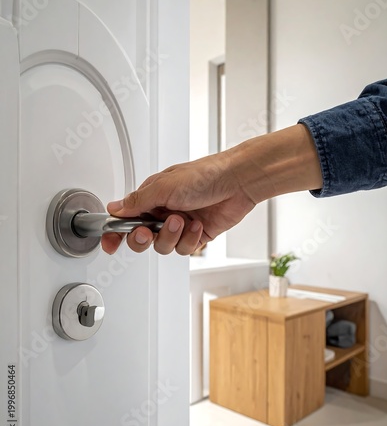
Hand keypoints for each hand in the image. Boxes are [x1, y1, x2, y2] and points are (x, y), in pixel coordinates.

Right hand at [101, 150, 255, 255]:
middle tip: (148, 232)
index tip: (110, 244)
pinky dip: (189, 239)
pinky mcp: (194, 236)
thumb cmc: (203, 175)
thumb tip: (114, 209)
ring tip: (182, 220)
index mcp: (151, 197)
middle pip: (141, 238)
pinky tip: (198, 225)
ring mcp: (179, 225)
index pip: (125, 219)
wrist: (237, 182)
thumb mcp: (163, 186)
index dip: (115, 233)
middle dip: (143, 238)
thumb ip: (137, 201)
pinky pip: (183, 249)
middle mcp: (163, 212)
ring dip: (171, 236)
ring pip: (162, 246)